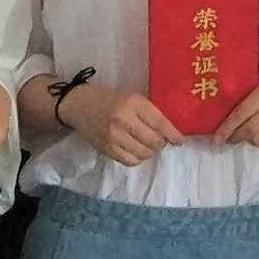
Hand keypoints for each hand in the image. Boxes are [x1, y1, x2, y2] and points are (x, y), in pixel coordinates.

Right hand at [62, 81, 176, 166]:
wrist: (78, 105)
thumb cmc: (108, 99)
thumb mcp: (131, 97)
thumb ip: (148, 112)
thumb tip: (170, 130)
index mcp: (132, 103)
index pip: (160, 123)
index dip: (173, 134)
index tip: (180, 140)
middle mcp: (124, 120)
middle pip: (154, 141)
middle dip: (161, 143)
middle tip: (160, 140)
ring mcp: (114, 137)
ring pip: (144, 154)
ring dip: (150, 151)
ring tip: (146, 144)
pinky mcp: (107, 149)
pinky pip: (131, 161)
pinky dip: (137, 158)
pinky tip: (135, 149)